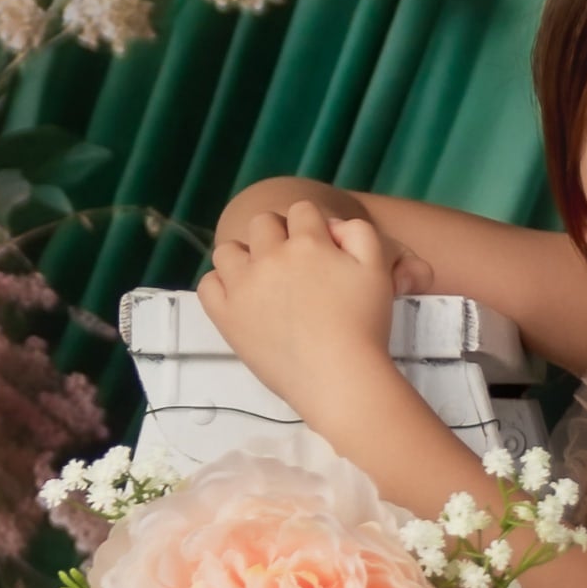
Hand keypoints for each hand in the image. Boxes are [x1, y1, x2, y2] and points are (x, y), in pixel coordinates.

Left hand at [200, 195, 404, 410]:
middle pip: (262, 223)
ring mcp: (243, 285)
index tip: (319, 250)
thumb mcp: (378, 268)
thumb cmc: (364, 325)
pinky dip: (222, 286)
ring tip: (262, 280)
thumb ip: (358, 233)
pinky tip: (241, 298)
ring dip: (245, 257)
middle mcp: (271, 256)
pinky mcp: (226, 315)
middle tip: (293, 266)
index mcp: (309, 242)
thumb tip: (331, 225)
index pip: (301, 210)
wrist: (339, 377)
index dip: (312, 226)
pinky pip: (208, 284)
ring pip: (228, 250)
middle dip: (277, 235)